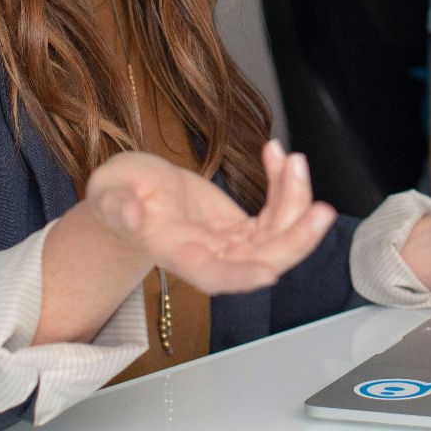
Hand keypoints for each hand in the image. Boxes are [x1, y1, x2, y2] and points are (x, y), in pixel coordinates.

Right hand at [85, 142, 335, 294]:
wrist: (131, 195)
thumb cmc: (116, 196)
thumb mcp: (108, 194)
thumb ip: (116, 207)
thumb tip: (128, 214)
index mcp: (177, 253)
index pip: (213, 275)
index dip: (242, 276)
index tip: (271, 271)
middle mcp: (210, 255)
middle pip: (262, 259)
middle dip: (296, 239)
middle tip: (322, 211)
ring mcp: (230, 243)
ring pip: (278, 234)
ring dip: (295, 200)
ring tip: (292, 159)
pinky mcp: (242, 226)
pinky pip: (275, 211)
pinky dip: (283, 184)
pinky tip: (277, 154)